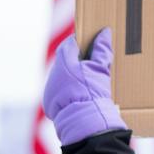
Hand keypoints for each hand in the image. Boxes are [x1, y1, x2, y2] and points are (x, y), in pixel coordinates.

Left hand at [43, 28, 126, 146]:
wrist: (83, 120)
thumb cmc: (92, 92)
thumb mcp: (100, 70)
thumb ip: (102, 50)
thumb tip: (105, 33)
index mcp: (64, 61)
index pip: (70, 44)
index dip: (79, 42)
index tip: (89, 42)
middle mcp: (54, 73)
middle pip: (64, 61)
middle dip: (75, 60)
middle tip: (90, 61)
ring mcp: (50, 88)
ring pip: (61, 76)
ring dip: (70, 76)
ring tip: (85, 80)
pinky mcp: (49, 102)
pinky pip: (58, 91)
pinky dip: (67, 90)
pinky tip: (78, 94)